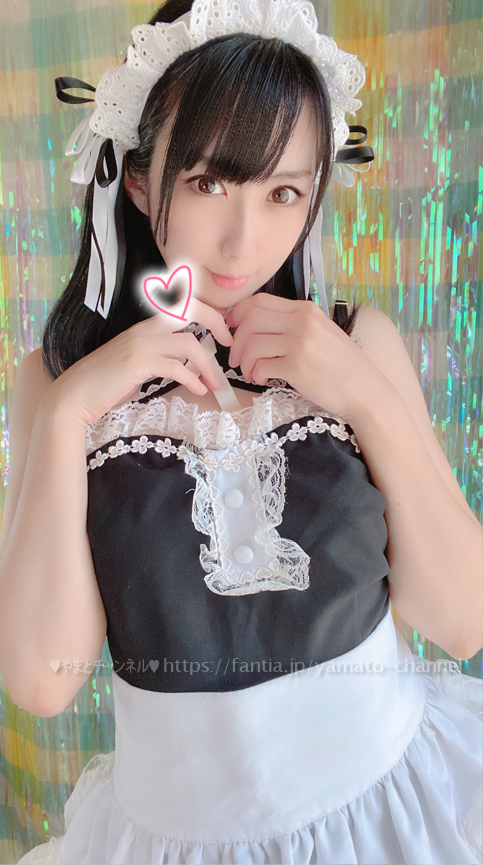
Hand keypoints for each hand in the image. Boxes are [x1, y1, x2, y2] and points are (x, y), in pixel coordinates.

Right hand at [41, 297, 232, 427]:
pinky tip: (198, 390)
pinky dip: (192, 379)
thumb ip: (160, 356)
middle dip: (215, 322)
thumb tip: (186, 363)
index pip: (182, 303)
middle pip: (190, 308)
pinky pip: (176, 367)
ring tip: (215, 383)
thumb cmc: (106, 381)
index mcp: (146, 326)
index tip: (222, 331)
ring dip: (208, 364)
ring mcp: (141, 344)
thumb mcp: (136, 362)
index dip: (208, 312)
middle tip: (228, 342)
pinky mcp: (138, 363)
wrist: (76, 394)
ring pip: (188, 342)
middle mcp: (145, 329)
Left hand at [225, 294, 387, 423]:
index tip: (232, 329)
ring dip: (244, 361)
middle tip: (237, 358)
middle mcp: (302, 321)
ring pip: (252, 343)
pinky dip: (255, 374)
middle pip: (250, 318)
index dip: (238, 314)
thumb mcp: (322, 333)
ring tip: (250, 373)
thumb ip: (295, 326)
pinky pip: (261, 365)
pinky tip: (262, 380)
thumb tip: (259, 328)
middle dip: (237, 340)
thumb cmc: (343, 367)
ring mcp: (300, 343)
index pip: (260, 301)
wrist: (366, 391)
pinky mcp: (297, 366)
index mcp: (306, 310)